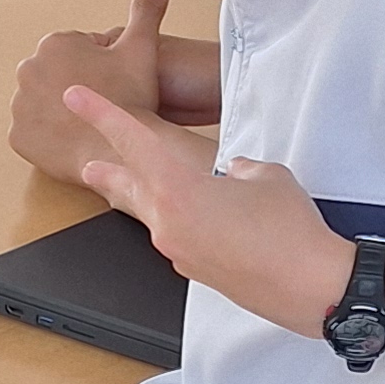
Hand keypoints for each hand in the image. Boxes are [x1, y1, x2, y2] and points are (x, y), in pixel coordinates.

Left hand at [9, 0, 218, 181]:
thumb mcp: (142, 47)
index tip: (114, 83)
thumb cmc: (129, 100)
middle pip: (60, 77)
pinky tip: (74, 138)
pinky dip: (50, 136)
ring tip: (90, 122)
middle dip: (78, 86)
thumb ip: (148, 6)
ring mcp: (20, 104)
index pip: (79, 53)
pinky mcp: (18, 135)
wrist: (118, 149)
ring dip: (63, 111)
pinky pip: (35, 132)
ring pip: (47, 104)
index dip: (102, 68)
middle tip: (106, 102)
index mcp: (55, 44)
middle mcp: (29, 69)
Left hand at [65, 84, 354, 335]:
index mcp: (178, 190)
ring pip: (151, 215)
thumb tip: (232, 173)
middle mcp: (168, 223)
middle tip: (87, 166)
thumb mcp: (265, 175)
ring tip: (127, 192)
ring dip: (143, 198)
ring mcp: (178, 251)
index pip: (130, 141)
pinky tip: (206, 218)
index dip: (100, 113)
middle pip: (127, 188)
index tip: (75, 97)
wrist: (309, 286)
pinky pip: (178, 237)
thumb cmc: (289, 229)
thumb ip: (238, 168)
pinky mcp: (196, 270)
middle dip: (107, 173)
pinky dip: (182, 222)